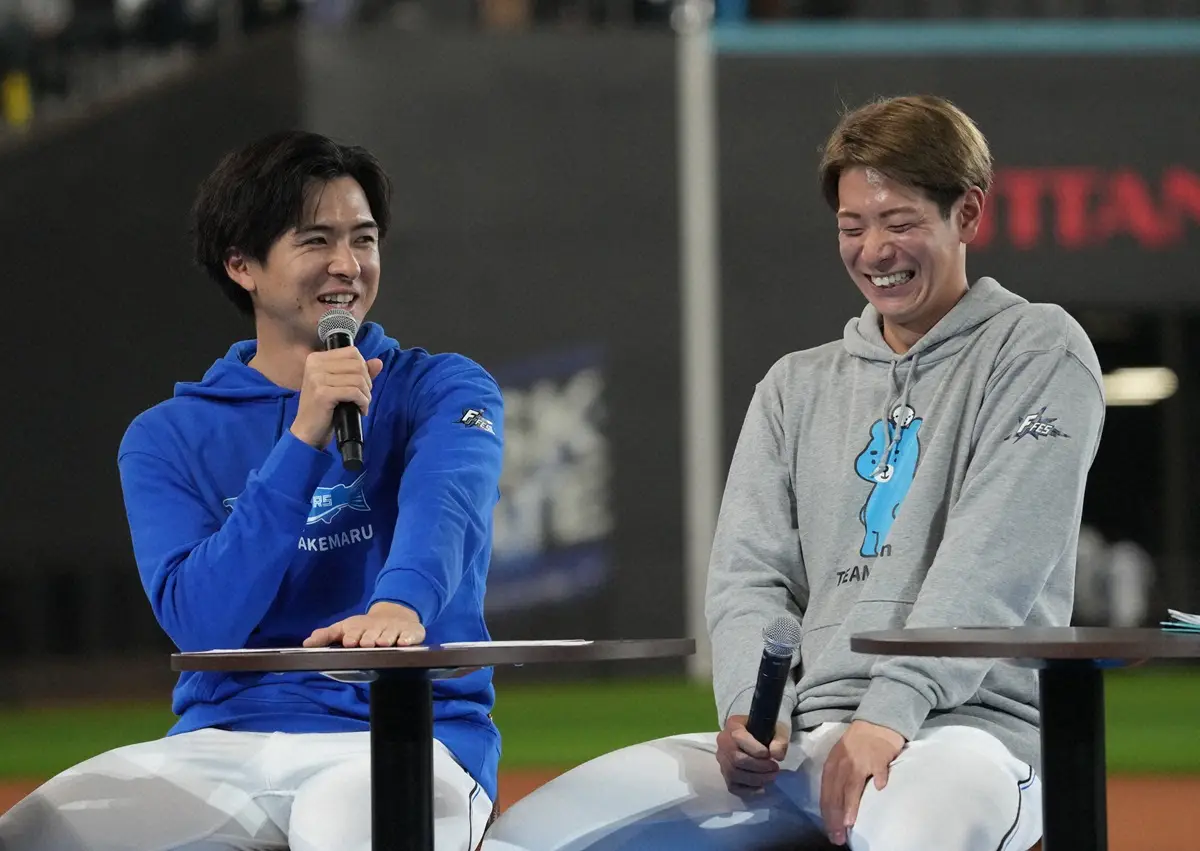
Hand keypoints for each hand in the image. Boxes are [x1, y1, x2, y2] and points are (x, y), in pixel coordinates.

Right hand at [290, 348, 383, 448]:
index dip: (364, 368)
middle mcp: (315, 364)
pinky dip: (363, 402)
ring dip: (366, 394)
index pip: (352, 352)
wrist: (307, 431)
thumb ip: (359, 372)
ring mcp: (317, 378)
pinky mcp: (322, 393)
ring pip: (358, 379)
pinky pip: (354, 392)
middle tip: (363, 397)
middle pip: (357, 365)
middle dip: (367, 382)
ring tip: (362, 404)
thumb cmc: (324, 408)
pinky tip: (360, 410)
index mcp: (317, 358)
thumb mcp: (341, 385)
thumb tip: (378, 362)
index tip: (361, 384)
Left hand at [303, 602, 423, 647]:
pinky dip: (407, 638)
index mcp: (359, 628)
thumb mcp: (344, 628)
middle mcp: (377, 628)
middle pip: (372, 633)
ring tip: (383, 643)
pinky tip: (403, 643)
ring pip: (390, 634)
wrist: (395, 615)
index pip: (354, 631)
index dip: (352, 636)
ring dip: (386, 638)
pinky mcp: (411, 631)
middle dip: (369, 638)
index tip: (349, 641)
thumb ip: (326, 636)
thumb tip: (305, 644)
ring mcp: (394, 629)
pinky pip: (410, 635)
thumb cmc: (365, 628)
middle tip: (367, 643)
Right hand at [715, 714, 789, 792]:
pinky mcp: (725, 774)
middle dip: (759, 767)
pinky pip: (733, 786)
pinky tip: (761, 787)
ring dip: (756, 779)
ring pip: (734, 774)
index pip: (739, 738)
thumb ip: (780, 740)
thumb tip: (776, 755)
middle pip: (736, 759)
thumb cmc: (766, 732)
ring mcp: (722, 759)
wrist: (758, 737)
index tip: (769, 755)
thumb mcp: (778, 730)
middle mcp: (723, 741)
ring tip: (771, 776)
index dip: (755, 750)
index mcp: (733, 725)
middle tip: (775, 768)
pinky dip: (748, 790)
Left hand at [819, 720, 904, 844]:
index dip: (827, 815)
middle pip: (836, 793)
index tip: (830, 832)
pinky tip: (880, 789)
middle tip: (837, 836)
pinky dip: (879, 779)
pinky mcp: (878, 757)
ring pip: (852, 785)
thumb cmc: (858, 745)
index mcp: (832, 766)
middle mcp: (843, 764)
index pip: (826, 794)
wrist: (876, 723)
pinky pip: (879, 770)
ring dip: (850, 804)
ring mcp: (861, 760)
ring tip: (849, 822)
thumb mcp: (841, 760)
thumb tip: (836, 808)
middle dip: (835, 817)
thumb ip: (838, 780)